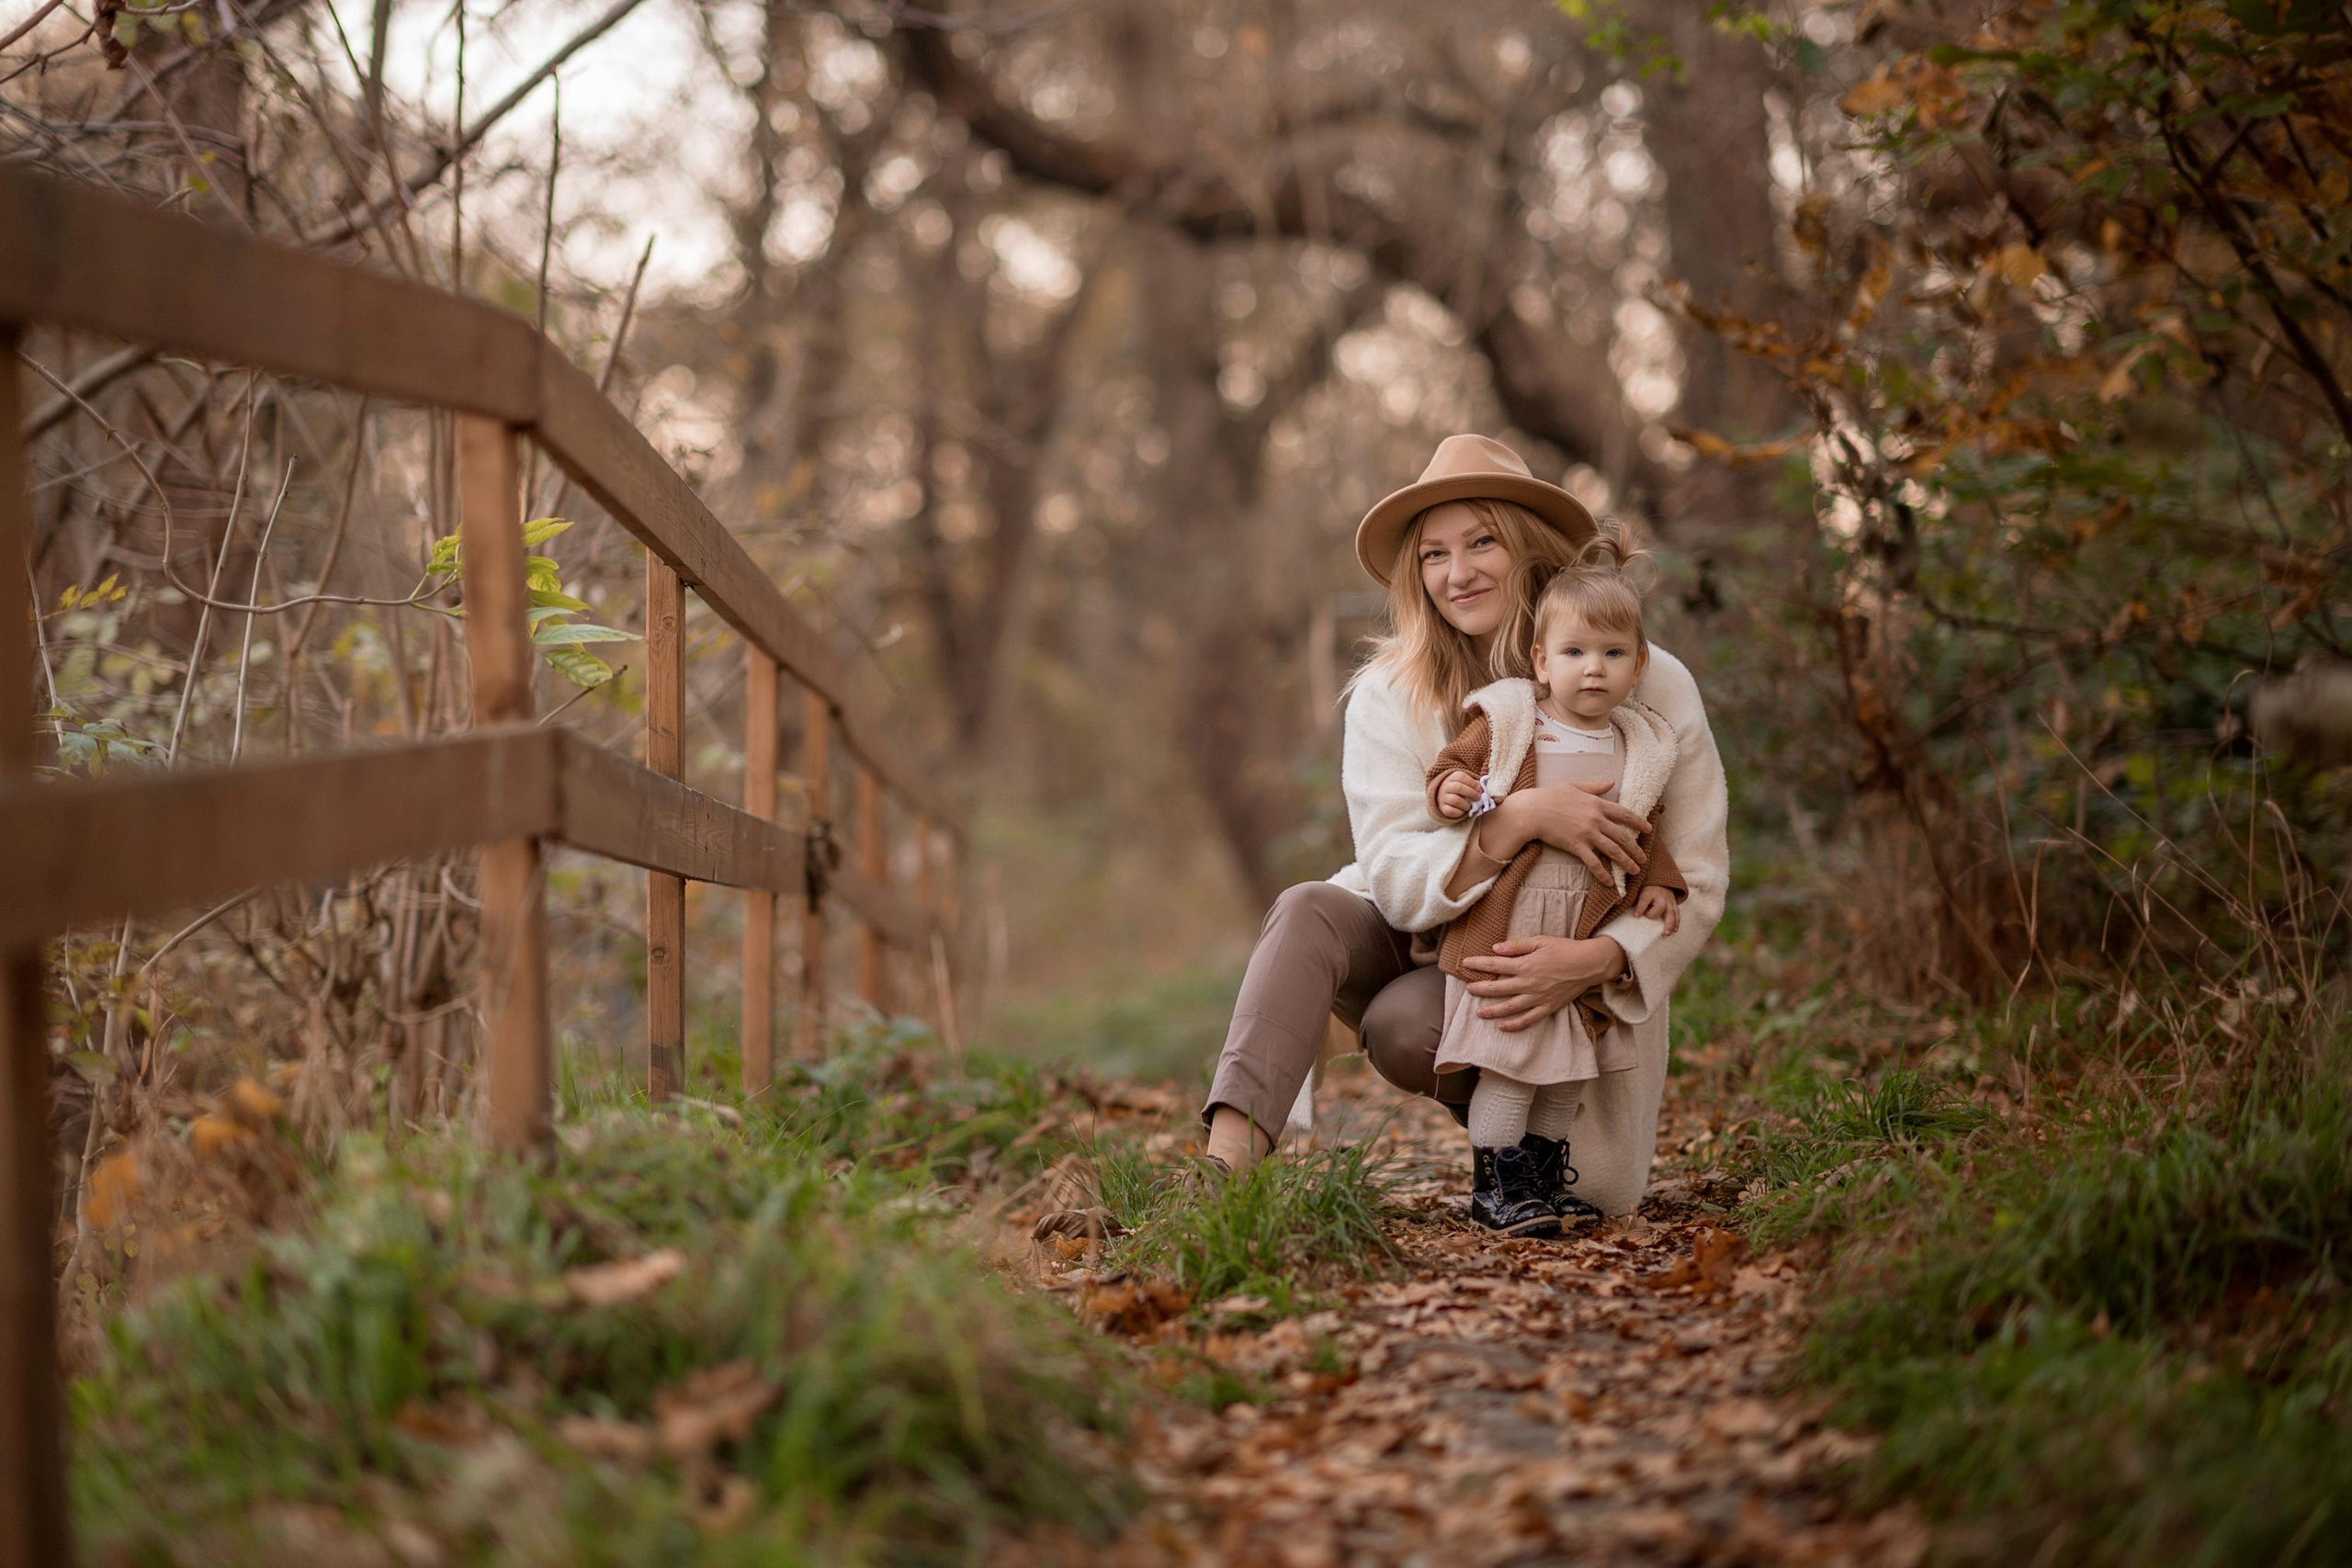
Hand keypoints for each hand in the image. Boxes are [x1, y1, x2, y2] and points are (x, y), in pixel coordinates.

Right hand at [1434, 769, 1480, 820]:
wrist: (1443, 796)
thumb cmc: (1460, 789)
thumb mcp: (1465, 783)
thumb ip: (1474, 785)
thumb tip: (1480, 789)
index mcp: (1452, 777)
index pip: (1461, 776)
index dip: (1472, 783)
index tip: (1479, 789)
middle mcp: (1446, 786)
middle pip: (1458, 787)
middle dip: (1471, 793)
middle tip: (1478, 798)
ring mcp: (1443, 797)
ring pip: (1454, 800)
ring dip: (1466, 804)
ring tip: (1470, 806)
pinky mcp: (1443, 808)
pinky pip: (1450, 811)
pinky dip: (1459, 812)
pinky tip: (1463, 811)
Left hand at [1460, 935, 1624, 1031]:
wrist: (1589, 964)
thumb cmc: (1565, 949)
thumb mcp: (1540, 940)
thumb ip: (1517, 946)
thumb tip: (1495, 948)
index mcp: (1525, 965)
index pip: (1495, 965)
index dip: (1478, 964)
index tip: (1466, 964)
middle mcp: (1529, 983)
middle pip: (1498, 989)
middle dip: (1481, 989)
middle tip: (1468, 990)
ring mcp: (1538, 998)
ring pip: (1510, 1007)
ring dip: (1493, 1011)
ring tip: (1479, 1013)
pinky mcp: (1548, 1007)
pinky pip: (1528, 1019)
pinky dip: (1515, 1025)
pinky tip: (1502, 1027)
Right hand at [1486, 781, 1649, 878]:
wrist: (1532, 810)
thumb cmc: (1550, 796)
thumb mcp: (1575, 786)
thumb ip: (1595, 786)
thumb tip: (1612, 782)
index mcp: (1597, 803)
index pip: (1625, 814)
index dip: (1639, 822)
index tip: (1649, 830)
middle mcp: (1596, 819)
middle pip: (1623, 836)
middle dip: (1636, 849)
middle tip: (1643, 858)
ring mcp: (1587, 833)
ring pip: (1613, 850)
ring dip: (1626, 862)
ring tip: (1635, 871)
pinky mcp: (1576, 845)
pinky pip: (1593, 862)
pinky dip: (1603, 874)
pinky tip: (1610, 882)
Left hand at [1632, 883, 1679, 935]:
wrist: (1660, 882)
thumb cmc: (1645, 889)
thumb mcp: (1637, 890)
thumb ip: (1631, 898)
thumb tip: (1620, 905)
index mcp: (1649, 892)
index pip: (1644, 899)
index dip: (1640, 907)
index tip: (1636, 916)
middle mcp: (1661, 896)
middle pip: (1660, 905)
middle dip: (1655, 914)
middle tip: (1650, 922)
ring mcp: (1669, 901)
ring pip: (1671, 911)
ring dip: (1670, 923)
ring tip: (1666, 933)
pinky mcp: (1674, 905)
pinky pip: (1677, 914)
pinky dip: (1676, 922)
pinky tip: (1674, 931)